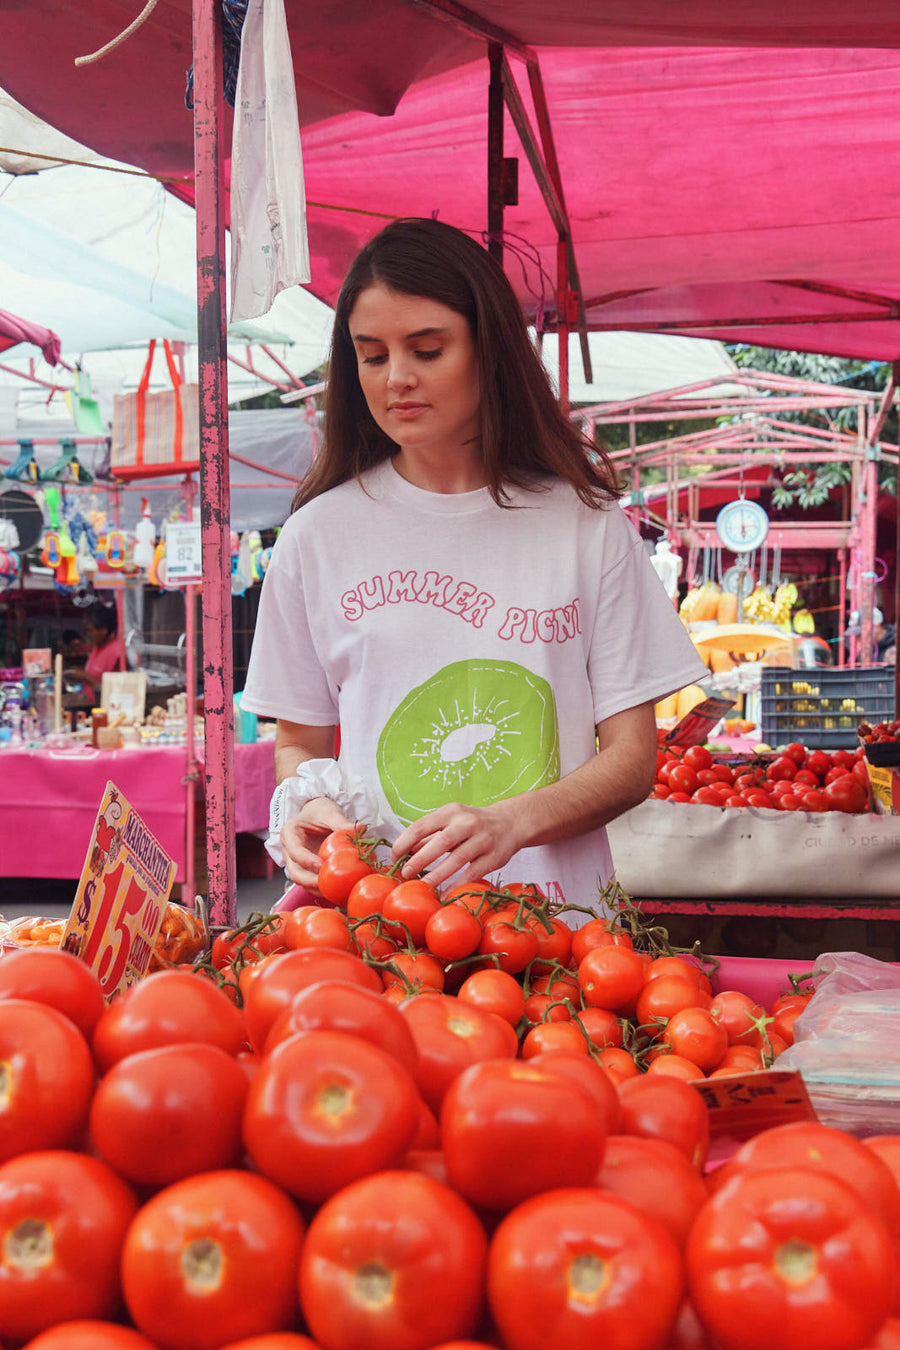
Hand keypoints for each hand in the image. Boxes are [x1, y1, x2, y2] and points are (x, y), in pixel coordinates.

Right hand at [280, 796, 355, 893]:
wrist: (317, 815)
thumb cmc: (320, 811)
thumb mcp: (330, 813)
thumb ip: (341, 822)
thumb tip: (362, 828)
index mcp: (289, 834)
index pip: (295, 852)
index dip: (307, 861)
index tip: (322, 866)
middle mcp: (288, 850)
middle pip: (294, 872)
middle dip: (310, 882)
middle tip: (328, 885)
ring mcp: (295, 862)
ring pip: (301, 881)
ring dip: (315, 889)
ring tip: (333, 892)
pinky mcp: (305, 870)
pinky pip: (309, 883)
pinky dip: (320, 889)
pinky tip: (335, 891)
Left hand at [392, 800, 521, 889]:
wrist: (511, 822)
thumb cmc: (472, 824)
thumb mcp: (450, 822)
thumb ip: (428, 835)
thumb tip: (402, 852)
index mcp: (450, 812)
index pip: (422, 825)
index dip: (405, 842)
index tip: (395, 858)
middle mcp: (467, 823)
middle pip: (441, 841)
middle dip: (420, 859)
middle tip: (405, 874)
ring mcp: (483, 839)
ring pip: (458, 858)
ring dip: (438, 874)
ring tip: (423, 886)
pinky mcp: (495, 856)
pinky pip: (474, 872)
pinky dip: (458, 884)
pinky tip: (446, 893)